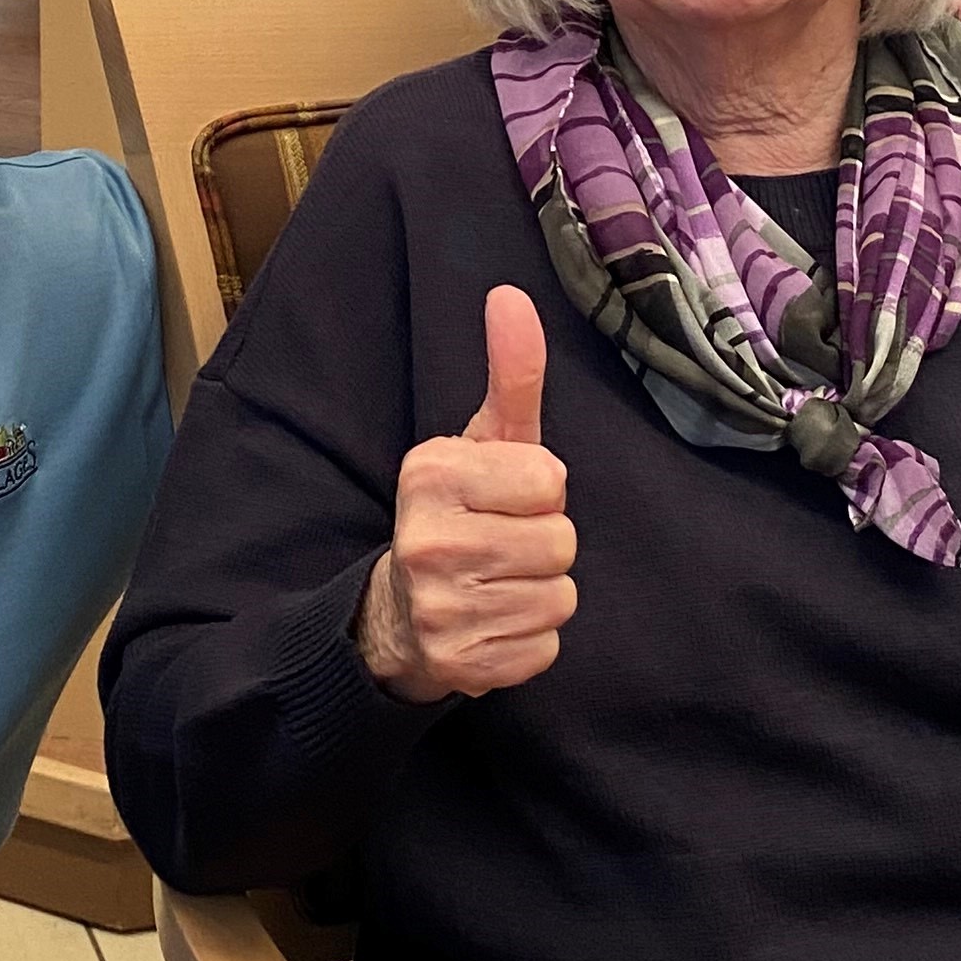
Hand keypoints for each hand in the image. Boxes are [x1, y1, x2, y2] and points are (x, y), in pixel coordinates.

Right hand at [354, 289, 574, 705]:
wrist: (399, 614)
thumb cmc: (459, 512)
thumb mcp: (482, 441)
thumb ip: (510, 374)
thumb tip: (511, 294)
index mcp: (429, 472)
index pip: (550, 479)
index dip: (540, 489)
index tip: (503, 497)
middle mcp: (425, 540)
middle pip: (560, 540)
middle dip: (544, 542)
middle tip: (502, 543)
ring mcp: (439, 609)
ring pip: (559, 596)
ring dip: (542, 592)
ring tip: (499, 583)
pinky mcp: (460, 666)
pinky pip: (547, 648)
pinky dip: (531, 638)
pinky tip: (495, 621)